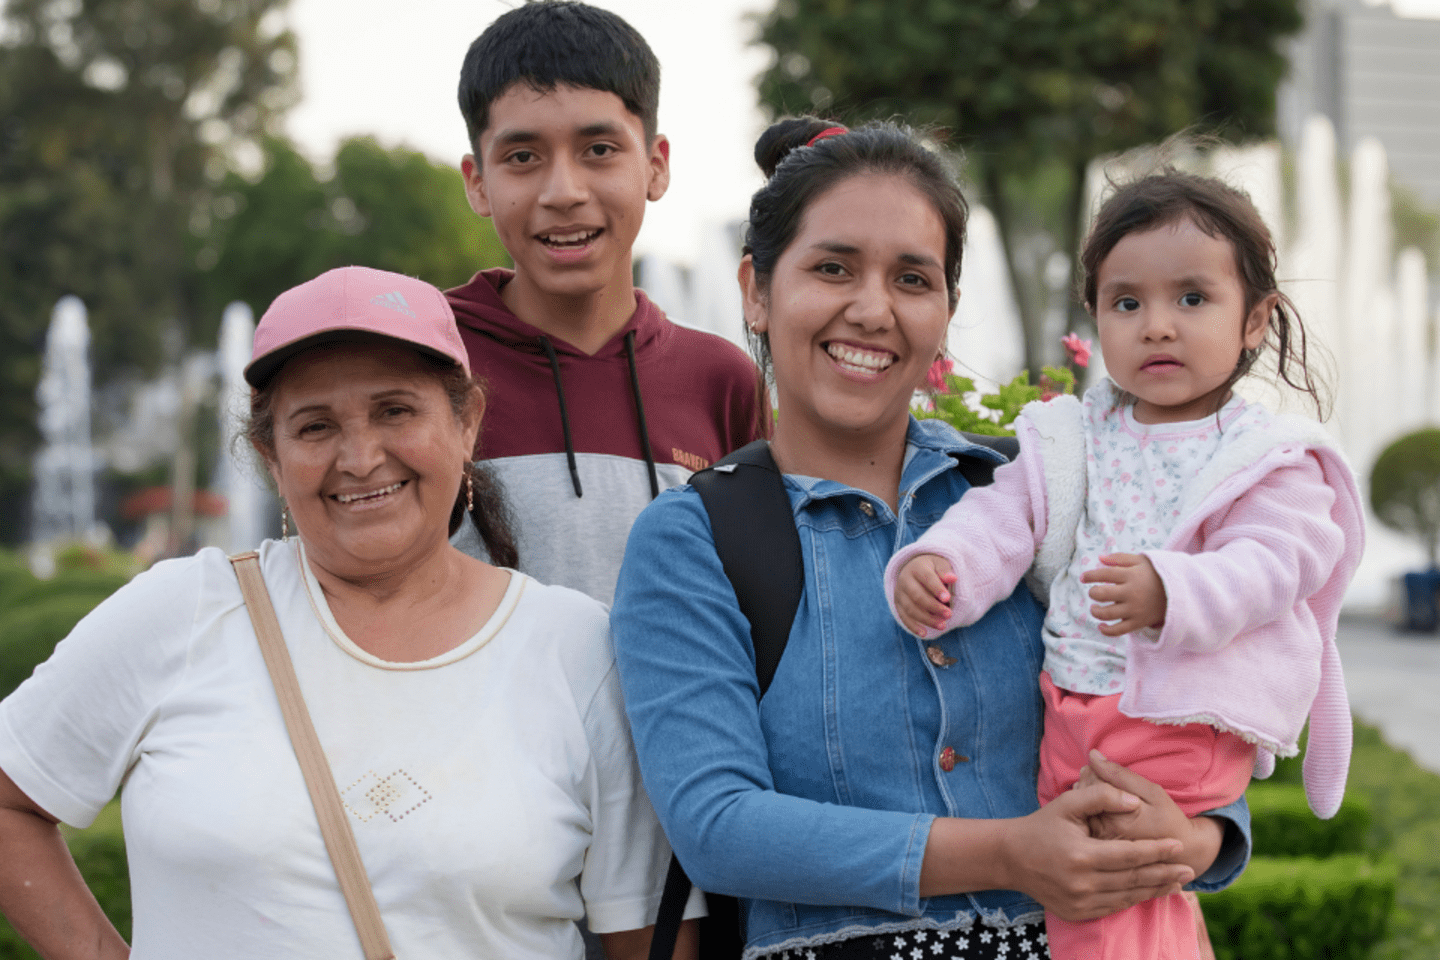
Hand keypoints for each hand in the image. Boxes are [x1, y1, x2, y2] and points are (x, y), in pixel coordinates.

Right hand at [895, 554, 956, 636]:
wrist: (915, 569)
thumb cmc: (933, 568)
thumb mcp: (940, 564)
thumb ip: (945, 571)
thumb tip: (952, 578)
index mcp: (917, 567)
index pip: (927, 578)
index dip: (937, 588)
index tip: (948, 598)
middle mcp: (905, 580)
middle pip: (917, 596)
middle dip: (934, 607)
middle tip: (949, 614)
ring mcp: (900, 593)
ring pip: (911, 609)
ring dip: (927, 619)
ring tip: (943, 625)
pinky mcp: (898, 604)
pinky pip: (904, 617)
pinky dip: (913, 626)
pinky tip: (925, 633)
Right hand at [997, 781, 1193, 921]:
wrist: (1011, 858)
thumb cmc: (1041, 826)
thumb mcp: (1067, 803)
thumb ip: (1102, 797)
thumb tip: (1133, 803)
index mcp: (1081, 855)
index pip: (1130, 855)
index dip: (1156, 850)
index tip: (1178, 846)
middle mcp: (1082, 883)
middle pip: (1134, 879)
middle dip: (1164, 874)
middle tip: (1190, 869)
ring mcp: (1079, 902)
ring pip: (1127, 897)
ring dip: (1155, 890)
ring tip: (1178, 883)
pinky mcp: (1077, 913)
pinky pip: (1113, 908)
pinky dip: (1134, 900)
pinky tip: (1149, 892)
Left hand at [1079, 751, 1223, 876]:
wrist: (1178, 852)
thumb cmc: (1167, 819)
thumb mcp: (1152, 792)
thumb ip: (1120, 775)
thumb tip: (1093, 755)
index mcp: (1115, 820)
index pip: (1091, 784)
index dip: (1097, 769)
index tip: (1105, 768)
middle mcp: (1101, 833)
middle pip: (1082, 794)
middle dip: (1090, 779)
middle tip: (1103, 776)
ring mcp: (1097, 841)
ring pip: (1080, 805)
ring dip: (1088, 792)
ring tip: (1105, 790)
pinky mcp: (1097, 845)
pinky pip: (1084, 817)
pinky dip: (1089, 806)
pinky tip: (1101, 804)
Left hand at [1080, 553, 1165, 636]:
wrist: (1179, 592)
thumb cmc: (1156, 575)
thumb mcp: (1141, 561)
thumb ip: (1120, 558)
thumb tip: (1099, 559)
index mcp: (1131, 575)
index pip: (1104, 574)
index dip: (1090, 576)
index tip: (1084, 578)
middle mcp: (1131, 593)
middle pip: (1101, 594)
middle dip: (1093, 593)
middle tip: (1094, 592)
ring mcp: (1135, 609)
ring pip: (1107, 613)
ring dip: (1096, 611)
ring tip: (1095, 608)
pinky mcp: (1139, 622)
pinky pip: (1118, 630)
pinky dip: (1106, 630)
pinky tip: (1101, 626)